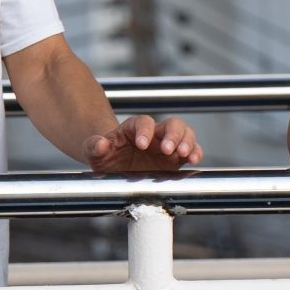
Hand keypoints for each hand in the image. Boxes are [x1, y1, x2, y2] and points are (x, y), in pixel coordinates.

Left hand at [85, 115, 203, 171]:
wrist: (114, 167)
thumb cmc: (105, 155)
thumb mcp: (94, 151)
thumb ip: (94, 146)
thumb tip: (101, 143)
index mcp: (134, 128)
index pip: (143, 122)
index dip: (144, 131)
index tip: (142, 145)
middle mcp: (154, 133)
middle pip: (171, 124)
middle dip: (172, 135)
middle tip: (167, 150)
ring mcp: (167, 144)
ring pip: (185, 134)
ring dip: (187, 142)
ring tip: (185, 155)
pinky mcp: (176, 158)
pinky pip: (191, 150)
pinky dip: (196, 153)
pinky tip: (194, 161)